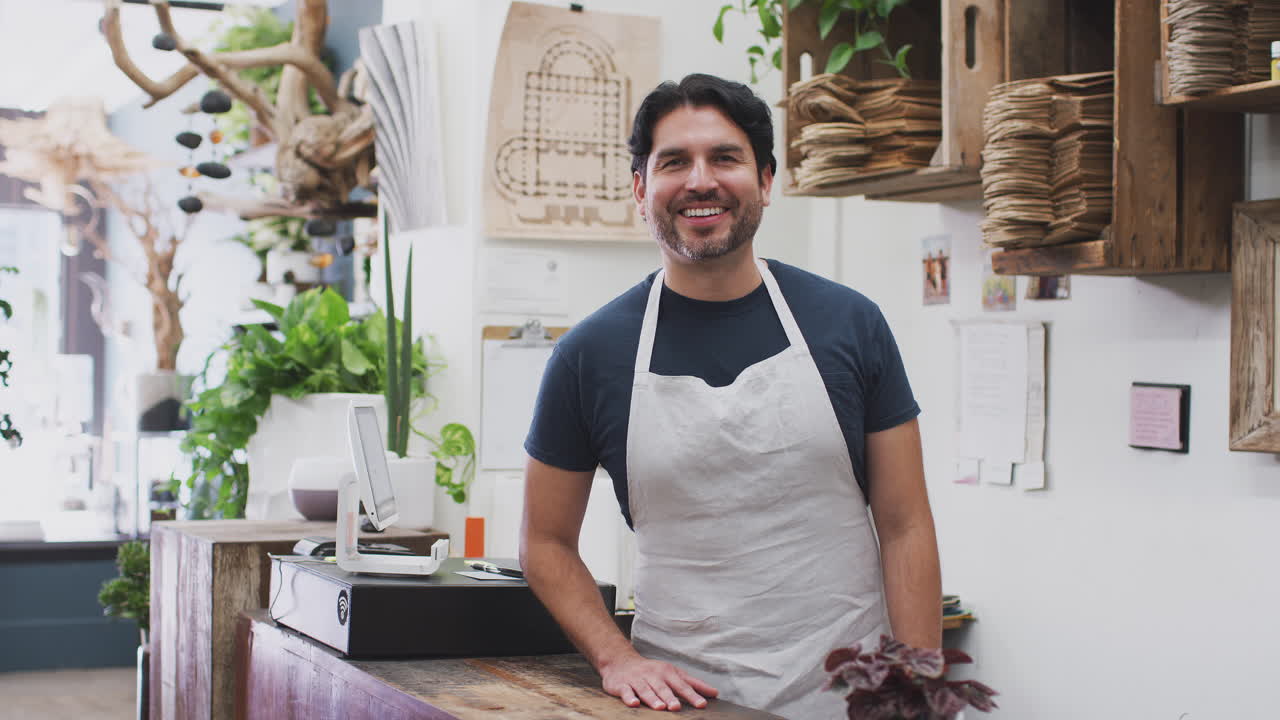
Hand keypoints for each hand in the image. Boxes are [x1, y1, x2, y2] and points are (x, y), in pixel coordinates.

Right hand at [600, 653, 717, 710]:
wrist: (621, 662)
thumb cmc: (652, 671)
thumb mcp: (674, 674)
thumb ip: (693, 684)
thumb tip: (715, 693)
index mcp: (667, 673)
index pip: (682, 685)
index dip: (692, 695)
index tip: (702, 704)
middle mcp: (653, 676)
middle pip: (663, 688)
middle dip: (670, 698)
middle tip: (677, 707)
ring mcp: (637, 680)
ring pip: (646, 690)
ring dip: (653, 698)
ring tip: (660, 707)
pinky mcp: (622, 685)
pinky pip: (626, 691)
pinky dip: (629, 697)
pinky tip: (634, 703)